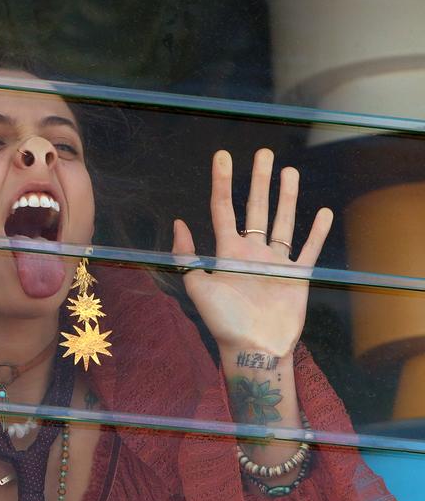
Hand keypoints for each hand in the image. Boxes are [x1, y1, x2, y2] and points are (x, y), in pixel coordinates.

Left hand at [172, 149, 332, 356]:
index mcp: (227, 253)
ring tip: (290, 171)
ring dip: (287, 198)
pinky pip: (309, 249)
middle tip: (264, 153)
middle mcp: (252, 254)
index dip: (222, 182)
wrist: (253, 348)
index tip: (223, 156)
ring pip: (282, 223)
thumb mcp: (198, 287)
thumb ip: (187, 256)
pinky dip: (317, 232)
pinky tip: (322, 212)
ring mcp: (276, 263)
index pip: (223, 209)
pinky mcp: (297, 277)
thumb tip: (178, 223)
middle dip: (259, 181)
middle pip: (256, 209)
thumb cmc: (223, 321)